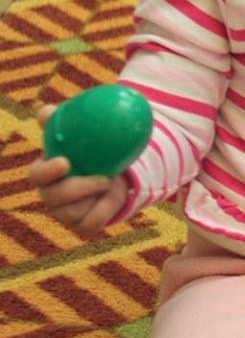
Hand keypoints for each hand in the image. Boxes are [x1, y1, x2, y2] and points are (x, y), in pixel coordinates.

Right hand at [28, 106, 129, 236]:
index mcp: (44, 172)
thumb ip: (61, 121)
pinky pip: (92, 223)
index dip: (47, 171)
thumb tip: (46, 112)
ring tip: (110, 180)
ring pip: (72, 213)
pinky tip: (114, 194)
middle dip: (76, 188)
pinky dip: (107, 208)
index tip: (65, 162)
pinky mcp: (82, 225)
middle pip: (53, 197)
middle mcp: (50, 195)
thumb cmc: (89, 150)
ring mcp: (65, 214)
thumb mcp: (79, 134)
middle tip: (102, 178)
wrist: (114, 172)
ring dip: (96, 195)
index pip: (37, 175)